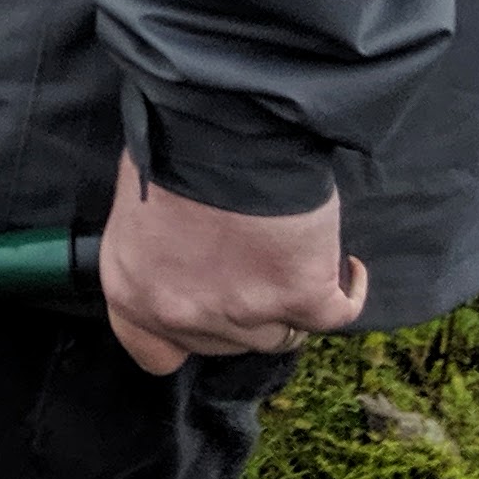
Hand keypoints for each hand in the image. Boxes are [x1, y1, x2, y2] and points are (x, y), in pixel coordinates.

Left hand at [100, 156, 365, 374]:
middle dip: (241, 310)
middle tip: (252, 265)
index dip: (184, 336)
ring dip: (291, 302)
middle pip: (226, 343)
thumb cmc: (172, 149)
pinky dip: (347, 290)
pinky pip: (338, 312)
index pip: (153, 352)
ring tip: (294, 256)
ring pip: (281, 334)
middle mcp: (181, 314)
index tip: (206, 310)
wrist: (221, 125)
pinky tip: (347, 268)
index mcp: (131, 292)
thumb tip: (181, 259)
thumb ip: (154, 251)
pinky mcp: (302, 297)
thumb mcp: (136, 207)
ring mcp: (244, 312)